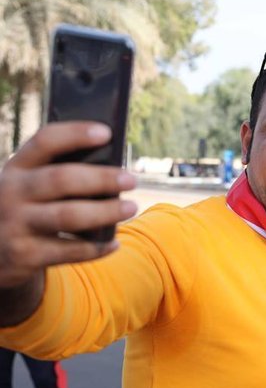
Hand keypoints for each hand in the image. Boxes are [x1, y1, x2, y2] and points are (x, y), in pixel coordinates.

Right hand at [0, 121, 137, 289]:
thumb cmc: (23, 211)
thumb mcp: (26, 187)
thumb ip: (56, 176)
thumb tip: (113, 172)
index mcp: (16, 168)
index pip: (45, 141)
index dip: (76, 134)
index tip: (106, 132)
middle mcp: (10, 193)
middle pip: (62, 179)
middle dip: (101, 178)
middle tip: (131, 179)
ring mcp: (16, 224)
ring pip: (69, 215)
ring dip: (105, 211)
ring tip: (131, 207)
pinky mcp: (24, 255)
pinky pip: (69, 251)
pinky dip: (96, 248)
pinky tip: (113, 243)